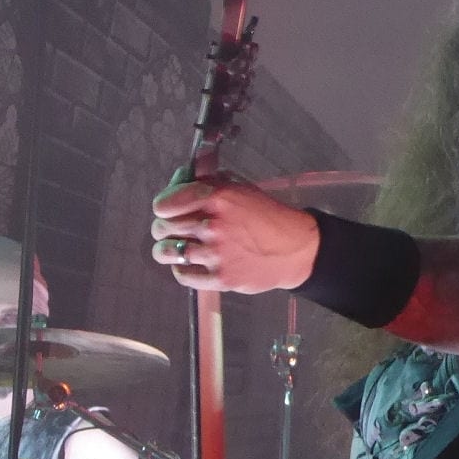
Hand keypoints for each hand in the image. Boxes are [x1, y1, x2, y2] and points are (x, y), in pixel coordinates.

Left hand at [150, 169, 320, 292]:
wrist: (296, 248)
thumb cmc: (268, 217)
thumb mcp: (240, 189)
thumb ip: (208, 184)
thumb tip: (180, 180)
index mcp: (216, 197)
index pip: (165, 204)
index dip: (162, 208)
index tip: (166, 212)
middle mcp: (212, 224)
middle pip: (163, 228)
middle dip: (164, 229)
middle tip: (172, 232)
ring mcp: (216, 253)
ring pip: (167, 253)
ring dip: (167, 251)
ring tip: (174, 250)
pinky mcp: (221, 277)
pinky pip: (183, 275)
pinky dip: (182, 270)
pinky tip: (191, 265)